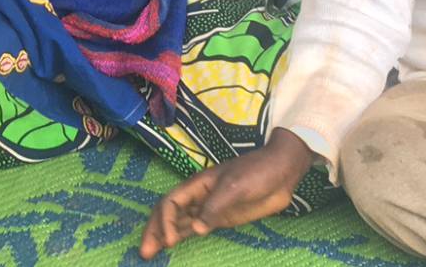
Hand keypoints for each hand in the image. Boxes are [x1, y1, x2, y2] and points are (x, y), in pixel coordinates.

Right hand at [138, 131, 313, 258]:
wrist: (281, 172)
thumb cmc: (256, 172)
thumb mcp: (235, 187)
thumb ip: (215, 207)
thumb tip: (195, 229)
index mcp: (197, 185)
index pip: (171, 203)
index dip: (164, 221)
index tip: (169, 241)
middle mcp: (198, 197)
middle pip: (168, 213)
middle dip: (154, 231)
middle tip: (144, 252)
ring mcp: (209, 209)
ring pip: (178, 222)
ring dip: (164, 236)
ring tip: (150, 252)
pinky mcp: (221, 219)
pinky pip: (195, 228)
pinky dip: (182, 236)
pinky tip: (173, 246)